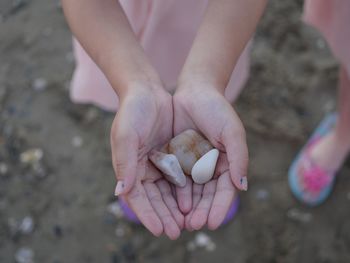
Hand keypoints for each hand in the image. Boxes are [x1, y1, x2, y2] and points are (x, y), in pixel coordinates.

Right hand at [111, 83, 182, 238]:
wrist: (147, 91)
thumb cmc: (132, 111)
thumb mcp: (126, 135)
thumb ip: (124, 163)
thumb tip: (121, 192)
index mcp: (128, 169)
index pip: (137, 198)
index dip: (147, 215)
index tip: (159, 230)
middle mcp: (141, 170)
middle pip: (154, 199)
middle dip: (164, 216)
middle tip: (177, 232)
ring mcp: (157, 164)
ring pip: (168, 192)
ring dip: (176, 208)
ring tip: (188, 223)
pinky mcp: (170, 157)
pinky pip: (179, 177)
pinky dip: (185, 190)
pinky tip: (194, 201)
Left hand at [173, 83, 247, 229]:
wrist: (195, 91)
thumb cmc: (217, 109)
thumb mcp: (231, 132)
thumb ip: (239, 158)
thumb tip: (243, 186)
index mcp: (227, 164)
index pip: (225, 191)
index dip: (219, 208)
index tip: (211, 222)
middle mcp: (211, 168)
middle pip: (207, 196)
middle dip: (201, 211)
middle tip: (192, 226)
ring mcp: (194, 165)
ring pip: (191, 192)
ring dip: (187, 208)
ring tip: (180, 221)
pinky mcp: (178, 160)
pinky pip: (176, 179)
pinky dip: (174, 193)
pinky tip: (170, 204)